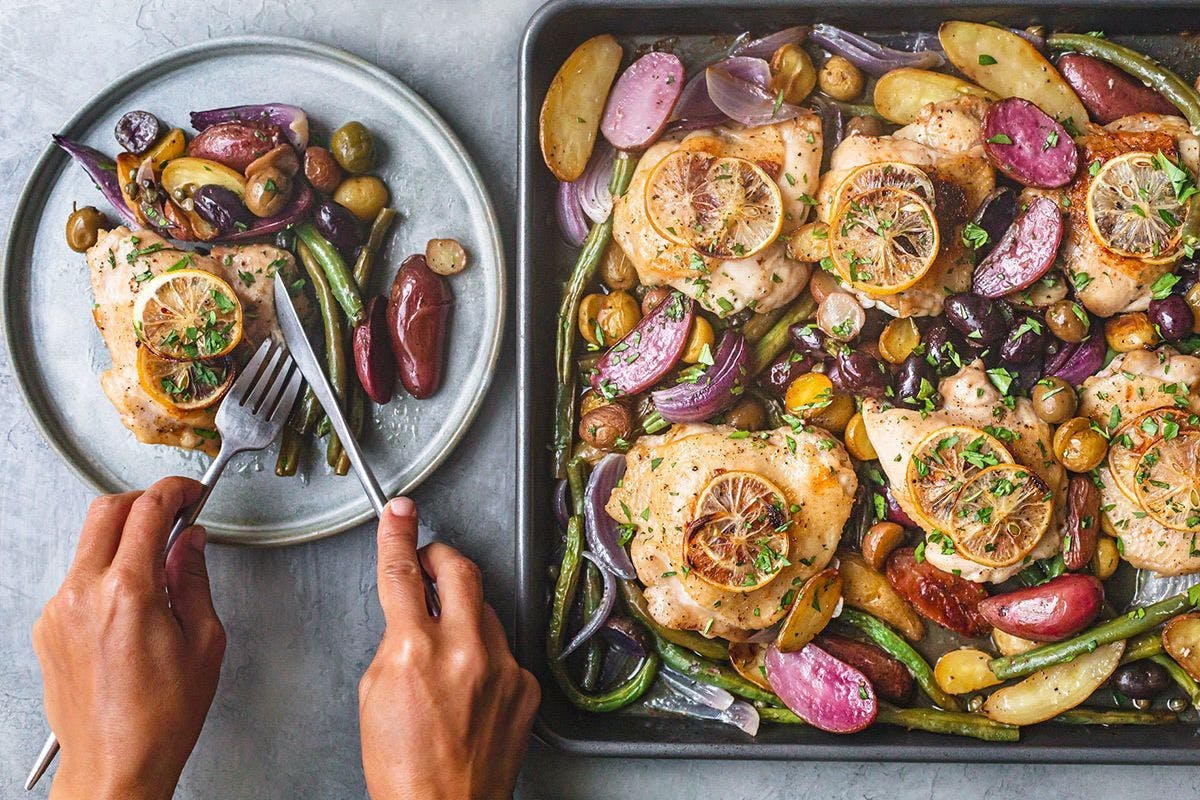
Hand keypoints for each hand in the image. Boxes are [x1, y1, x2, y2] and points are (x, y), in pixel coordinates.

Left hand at [32, 477, 225, 799]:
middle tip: (174, 512)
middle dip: (144, 501)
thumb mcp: (203, 640)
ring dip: (124, 538)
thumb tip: (190, 542)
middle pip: (107, 510)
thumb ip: (194, 579)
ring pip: (89, 543)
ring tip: (158, 564)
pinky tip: (133, 599)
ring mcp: (59, 610)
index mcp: (128, 593)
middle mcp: (83, 594)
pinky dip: (107, 572)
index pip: (148, 510)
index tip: (191, 493)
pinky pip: (78, 579)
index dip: (176, 491)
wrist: (115, 764)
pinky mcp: (48, 628)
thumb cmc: (161, 717)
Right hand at [359, 498, 539, 799]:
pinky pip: (505, 649)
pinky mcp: (526, 685)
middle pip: (461, 569)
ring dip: (465, 614)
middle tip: (431, 561)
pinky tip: (472, 684)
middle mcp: (465, 652)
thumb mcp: (374, 693)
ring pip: (485, 609)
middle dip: (442, 557)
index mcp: (415, 651)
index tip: (400, 512)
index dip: (398, 535)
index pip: (403, 573)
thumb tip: (412, 611)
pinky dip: (487, 655)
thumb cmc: (402, 766)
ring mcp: (503, 667)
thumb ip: (395, 640)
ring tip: (447, 651)